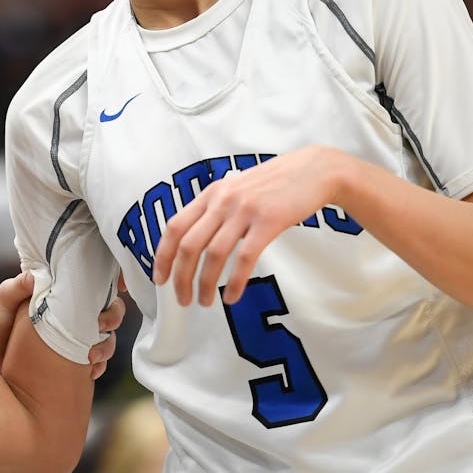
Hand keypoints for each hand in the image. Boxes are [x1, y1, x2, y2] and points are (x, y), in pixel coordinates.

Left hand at [0, 271, 127, 379]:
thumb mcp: (2, 299)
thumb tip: (34, 277)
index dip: (110, 290)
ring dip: (106, 347)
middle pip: (106, 315)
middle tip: (101, 326)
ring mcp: (71, 342)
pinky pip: (92, 365)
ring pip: (104, 341)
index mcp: (60, 297)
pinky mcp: (67, 364)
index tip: (116, 292)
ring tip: (92, 356)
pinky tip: (91, 373)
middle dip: (111, 319)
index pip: (93, 289)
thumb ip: (16, 287)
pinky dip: (96, 368)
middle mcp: (70, 318)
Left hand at [152, 145, 342, 305]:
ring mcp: (244, 210)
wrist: (313, 170)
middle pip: (189, 244)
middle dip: (181, 277)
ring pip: (213, 254)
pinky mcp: (268, 221)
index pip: (174, 226)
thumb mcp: (237, 189)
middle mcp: (222, 200)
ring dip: (205, 283)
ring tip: (205, 301)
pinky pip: (244, 258)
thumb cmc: (275, 184)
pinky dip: (236, 282)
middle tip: (183, 299)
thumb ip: (216, 210)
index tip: (160, 278)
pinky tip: (232, 296)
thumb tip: (195, 242)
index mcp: (211, 194)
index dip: (163, 255)